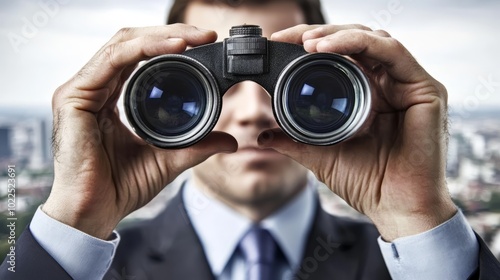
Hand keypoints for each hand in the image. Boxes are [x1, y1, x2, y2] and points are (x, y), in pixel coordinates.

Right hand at [44, 24, 236, 238]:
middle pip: (133, 44)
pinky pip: (112, 60)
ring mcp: (82, 90)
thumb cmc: (121, 187)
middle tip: (205, 35)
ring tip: (195, 38)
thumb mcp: (169, 159)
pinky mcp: (73, 96)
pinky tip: (174, 48)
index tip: (206, 46)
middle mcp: (95, 88)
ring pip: (123, 44)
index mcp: (111, 98)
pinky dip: (144, 49)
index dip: (171, 46)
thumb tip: (230, 140)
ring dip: (162, 36)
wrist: (94, 213)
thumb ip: (197, 146)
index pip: (140, 58)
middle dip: (172, 35)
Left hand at [261, 24, 456, 240]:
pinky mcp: (426, 89)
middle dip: (321, 34)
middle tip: (290, 38)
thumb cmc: (367, 182)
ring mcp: (408, 85)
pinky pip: (393, 52)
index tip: (281, 43)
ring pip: (373, 39)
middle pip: (356, 42)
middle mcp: (390, 85)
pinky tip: (329, 48)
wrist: (396, 209)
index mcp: (370, 96)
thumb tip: (263, 136)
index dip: (312, 45)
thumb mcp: (321, 155)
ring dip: (337, 35)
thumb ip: (295, 141)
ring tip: (307, 42)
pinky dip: (360, 44)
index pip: (341, 57)